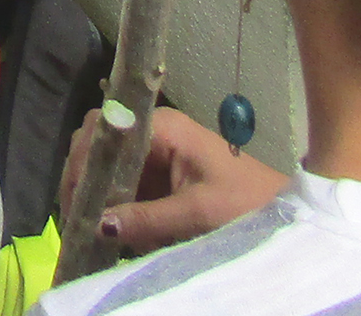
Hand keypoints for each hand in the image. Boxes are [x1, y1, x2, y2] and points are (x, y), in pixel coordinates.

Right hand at [90, 105, 285, 257]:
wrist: (285, 212)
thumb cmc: (248, 202)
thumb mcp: (198, 213)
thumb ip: (148, 218)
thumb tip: (98, 224)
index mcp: (163, 127)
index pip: (105, 128)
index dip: (84, 160)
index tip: (75, 198)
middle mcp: (154, 134)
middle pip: (101, 146)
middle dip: (86, 181)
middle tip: (79, 220)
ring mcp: (156, 156)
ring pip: (109, 169)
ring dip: (99, 199)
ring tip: (92, 231)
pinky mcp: (161, 178)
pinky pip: (125, 188)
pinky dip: (117, 210)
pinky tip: (113, 233)